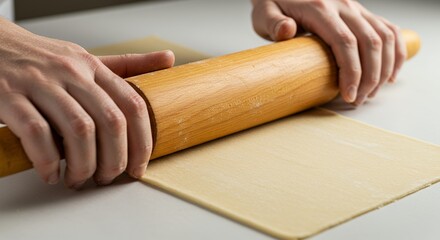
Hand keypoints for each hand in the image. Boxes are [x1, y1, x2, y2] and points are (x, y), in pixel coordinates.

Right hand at [0, 18, 174, 187]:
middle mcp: (72, 73)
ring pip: (79, 131)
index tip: (139, 166)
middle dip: (116, 159)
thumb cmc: (44, 59)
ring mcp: (40, 83)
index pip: (133, 105)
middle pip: (111, 122)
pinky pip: (37, 133)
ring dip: (84, 165)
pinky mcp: (9, 96)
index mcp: (93, 67)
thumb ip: (127, 64)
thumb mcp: (87, 58)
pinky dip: (47, 161)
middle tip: (108, 178)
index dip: (143, 142)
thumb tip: (168, 60)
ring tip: (79, 179)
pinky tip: (51, 173)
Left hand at [251, 0, 406, 104]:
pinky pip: (389, 30)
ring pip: (383, 37)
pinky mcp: (362, 13)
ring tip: (369, 93)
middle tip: (357, 100)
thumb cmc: (273, 4)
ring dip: (383, 69)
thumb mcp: (264, 12)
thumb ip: (273, 22)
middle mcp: (343, 5)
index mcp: (320, 8)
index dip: (351, 71)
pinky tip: (390, 74)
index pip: (344, 41)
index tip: (347, 95)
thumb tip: (286, 30)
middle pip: (369, 42)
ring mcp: (356, 8)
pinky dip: (395, 53)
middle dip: (368, 77)